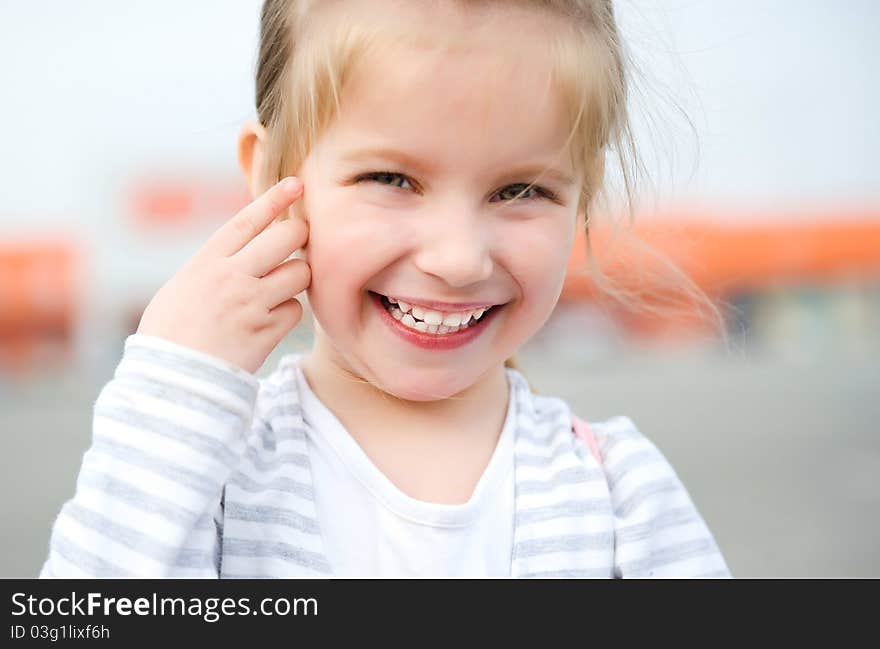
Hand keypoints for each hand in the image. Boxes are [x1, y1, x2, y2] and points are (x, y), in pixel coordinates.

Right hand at [136, 177, 309, 373]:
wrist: (170, 380)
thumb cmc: (172, 332)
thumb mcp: (183, 285)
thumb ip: (215, 263)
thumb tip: (244, 246)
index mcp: (207, 261)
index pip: (249, 219)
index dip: (275, 198)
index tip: (296, 184)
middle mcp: (232, 276)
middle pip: (287, 238)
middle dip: (300, 237)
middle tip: (296, 245)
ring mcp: (252, 303)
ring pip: (299, 273)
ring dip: (296, 279)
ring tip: (277, 290)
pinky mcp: (266, 332)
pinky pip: (295, 310)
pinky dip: (287, 314)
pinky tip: (268, 322)